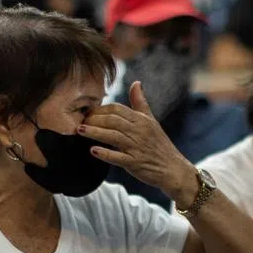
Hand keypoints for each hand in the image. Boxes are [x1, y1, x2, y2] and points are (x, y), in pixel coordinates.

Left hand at [80, 82, 196, 206]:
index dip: (100, 109)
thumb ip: (140, 103)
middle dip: (94, 119)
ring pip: (113, 136)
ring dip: (95, 133)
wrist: (173, 169)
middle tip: (79, 121)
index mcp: (142, 120)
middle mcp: (140, 131)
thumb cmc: (159, 145)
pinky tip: (93, 151)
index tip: (87, 112)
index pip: (117, 109)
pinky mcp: (136, 163)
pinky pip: (118, 157)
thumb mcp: (151, 121)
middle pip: (113, 121)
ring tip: (80, 131)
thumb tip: (136, 83)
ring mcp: (138, 147)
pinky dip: (105, 154)